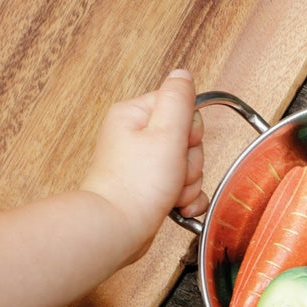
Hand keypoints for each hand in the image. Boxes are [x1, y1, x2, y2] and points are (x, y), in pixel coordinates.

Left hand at [79, 69, 207, 263]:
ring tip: (170, 194)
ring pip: (188, 166)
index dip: (190, 129)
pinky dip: (186, 199)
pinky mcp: (149, 188)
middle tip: (173, 173)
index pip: (181, 107)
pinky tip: (178, 207)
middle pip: (187, 139)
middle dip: (190, 162)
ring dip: (189, 184)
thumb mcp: (166, 132)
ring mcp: (142, 165)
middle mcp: (136, 137)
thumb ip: (179, 99)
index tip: (179, 145)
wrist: (116, 231)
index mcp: (135, 115)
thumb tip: (182, 75)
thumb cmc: (136, 185)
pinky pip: (182, 187)